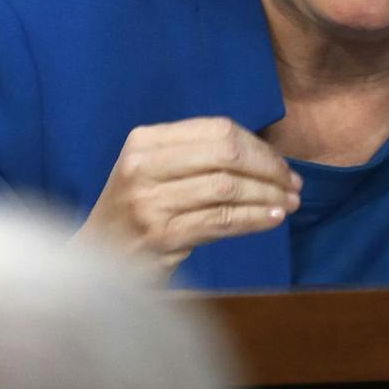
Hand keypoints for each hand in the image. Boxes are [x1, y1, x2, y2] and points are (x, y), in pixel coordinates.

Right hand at [75, 117, 302, 274]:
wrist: (95, 258)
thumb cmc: (135, 212)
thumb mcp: (153, 171)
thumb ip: (197, 156)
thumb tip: (265, 155)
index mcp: (144, 141)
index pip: (216, 130)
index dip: (258, 146)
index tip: (280, 164)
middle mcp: (143, 166)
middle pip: (226, 154)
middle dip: (268, 168)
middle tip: (293, 184)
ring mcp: (150, 203)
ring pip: (228, 188)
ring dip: (268, 195)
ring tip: (290, 203)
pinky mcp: (161, 236)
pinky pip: (222, 221)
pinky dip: (255, 218)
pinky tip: (274, 219)